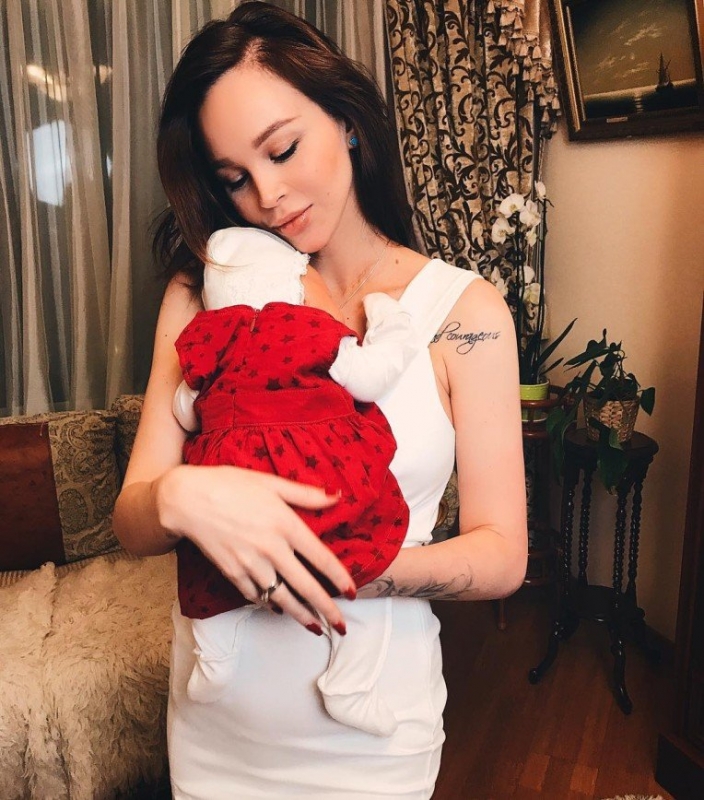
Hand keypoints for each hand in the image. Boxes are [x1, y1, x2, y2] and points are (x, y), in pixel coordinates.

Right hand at [155, 464, 354, 633]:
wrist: (186, 499)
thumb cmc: (229, 484)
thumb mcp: (271, 482)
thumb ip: (306, 493)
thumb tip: (337, 495)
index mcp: (285, 524)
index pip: (321, 558)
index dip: (339, 578)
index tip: (352, 591)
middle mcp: (271, 549)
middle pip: (305, 586)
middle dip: (326, 609)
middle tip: (341, 626)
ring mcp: (250, 564)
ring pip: (281, 597)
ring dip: (300, 615)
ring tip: (315, 628)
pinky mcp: (231, 573)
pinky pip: (255, 595)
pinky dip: (268, 605)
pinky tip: (279, 610)